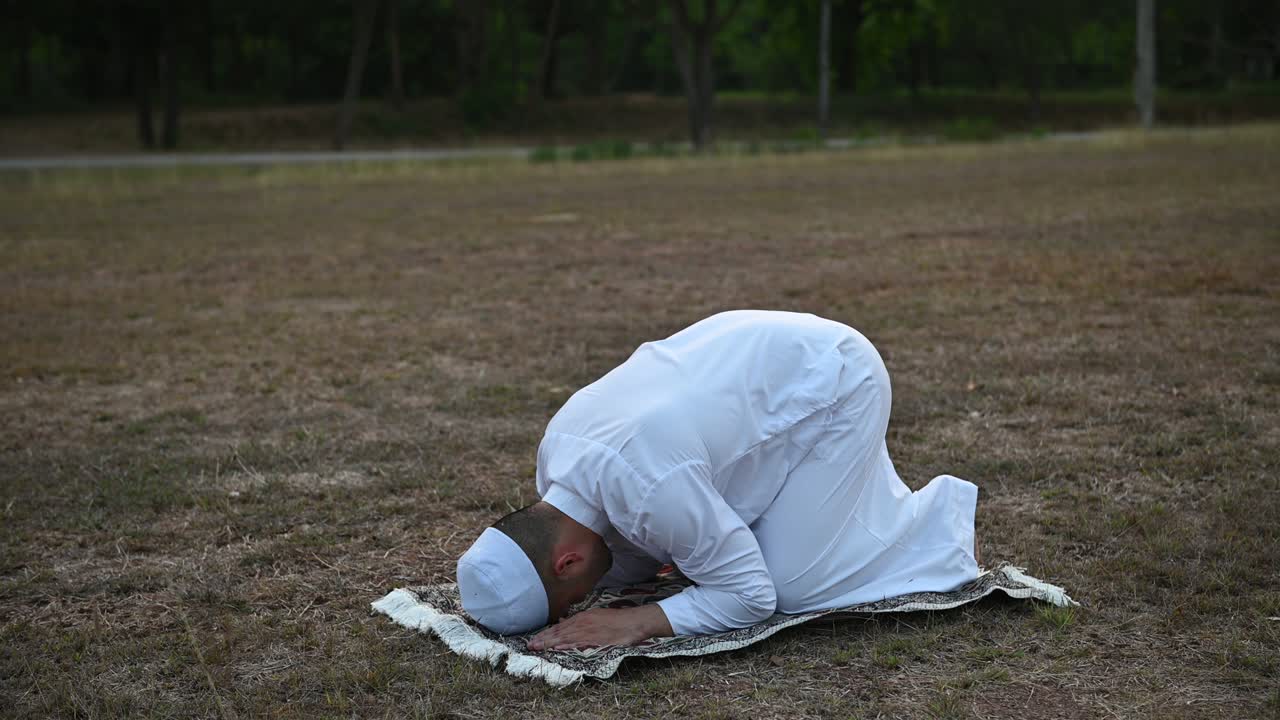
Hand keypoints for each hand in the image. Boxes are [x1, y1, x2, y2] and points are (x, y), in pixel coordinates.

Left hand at [527, 604, 672, 650]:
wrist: (635, 621)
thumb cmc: (618, 620)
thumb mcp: (597, 616)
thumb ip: (582, 621)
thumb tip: (565, 623)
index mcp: (583, 617)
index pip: (560, 626)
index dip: (546, 633)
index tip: (535, 640)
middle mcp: (583, 622)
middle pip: (559, 631)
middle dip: (543, 638)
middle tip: (529, 646)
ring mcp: (589, 630)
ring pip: (565, 637)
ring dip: (550, 642)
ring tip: (537, 648)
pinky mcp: (596, 639)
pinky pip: (578, 643)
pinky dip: (566, 646)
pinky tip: (557, 649)